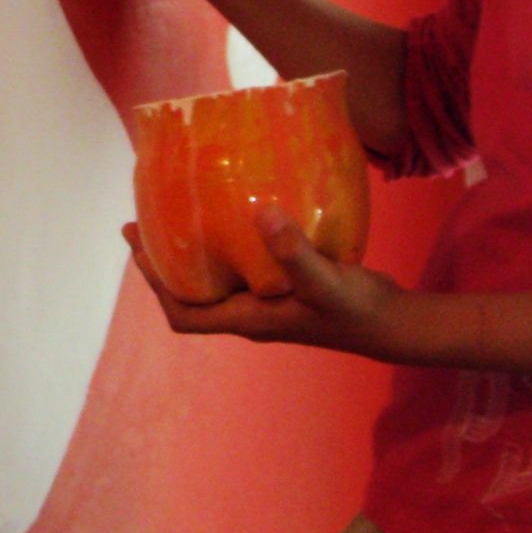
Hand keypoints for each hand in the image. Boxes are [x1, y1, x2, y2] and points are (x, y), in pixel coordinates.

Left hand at [122, 210, 413, 360]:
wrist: (395, 323)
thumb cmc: (357, 310)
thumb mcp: (326, 280)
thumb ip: (295, 252)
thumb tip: (262, 213)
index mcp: (248, 319)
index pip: (183, 313)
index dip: (155, 282)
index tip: (137, 240)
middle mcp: (250, 314)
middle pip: (190, 294)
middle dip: (164, 260)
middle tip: (147, 217)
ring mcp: (266, 303)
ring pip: (214, 280)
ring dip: (192, 251)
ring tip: (181, 209)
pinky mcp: (283, 289)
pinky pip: (241, 267)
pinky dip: (227, 243)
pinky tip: (233, 211)